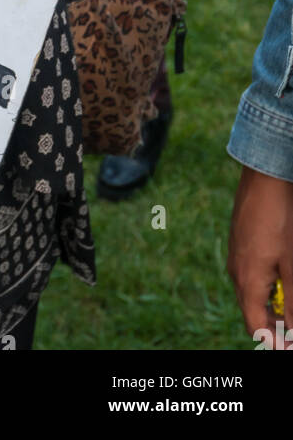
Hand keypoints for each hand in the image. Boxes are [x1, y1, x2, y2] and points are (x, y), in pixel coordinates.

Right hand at [228, 166, 292, 346]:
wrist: (264, 179)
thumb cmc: (280, 220)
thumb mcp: (292, 266)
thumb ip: (291, 302)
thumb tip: (292, 333)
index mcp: (247, 281)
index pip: (256, 326)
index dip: (273, 340)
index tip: (288, 344)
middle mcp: (236, 271)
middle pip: (252, 310)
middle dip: (274, 323)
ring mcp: (235, 256)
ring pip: (251, 291)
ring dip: (270, 302)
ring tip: (289, 297)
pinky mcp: (239, 243)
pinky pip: (249, 272)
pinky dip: (265, 282)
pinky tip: (281, 271)